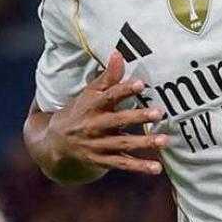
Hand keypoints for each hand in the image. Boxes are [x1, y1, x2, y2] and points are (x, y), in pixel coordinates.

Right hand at [45, 51, 169, 175]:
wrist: (56, 142)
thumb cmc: (80, 111)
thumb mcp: (90, 93)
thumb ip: (108, 77)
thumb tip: (118, 52)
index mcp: (92, 106)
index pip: (109, 96)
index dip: (124, 89)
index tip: (141, 83)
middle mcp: (95, 125)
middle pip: (118, 120)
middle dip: (138, 117)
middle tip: (159, 113)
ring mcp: (99, 145)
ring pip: (123, 144)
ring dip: (144, 143)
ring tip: (165, 140)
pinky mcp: (103, 160)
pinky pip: (123, 164)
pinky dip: (140, 167)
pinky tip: (157, 168)